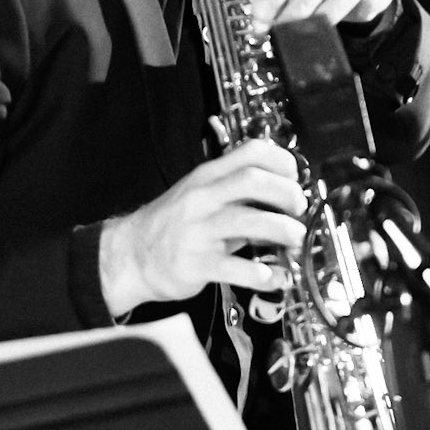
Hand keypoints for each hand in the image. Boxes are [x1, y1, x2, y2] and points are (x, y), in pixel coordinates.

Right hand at [99, 140, 305, 315]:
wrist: (130, 256)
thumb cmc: (172, 227)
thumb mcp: (201, 198)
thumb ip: (238, 196)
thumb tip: (283, 197)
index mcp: (207, 178)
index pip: (249, 153)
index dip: (280, 161)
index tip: (295, 177)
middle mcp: (202, 199)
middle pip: (251, 181)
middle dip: (285, 192)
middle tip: (299, 208)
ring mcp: (197, 231)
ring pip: (246, 221)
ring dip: (281, 230)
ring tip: (295, 239)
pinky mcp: (195, 264)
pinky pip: (234, 267)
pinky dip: (261, 273)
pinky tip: (274, 277)